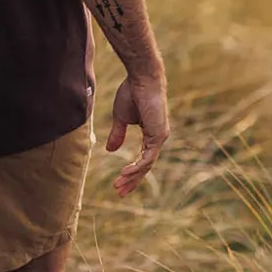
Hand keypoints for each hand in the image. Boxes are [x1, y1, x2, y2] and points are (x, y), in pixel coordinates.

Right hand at [106, 74, 169, 197]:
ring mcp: (160, 137)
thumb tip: (110, 150)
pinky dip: (136, 167)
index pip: (142, 159)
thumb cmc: (131, 93)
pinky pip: (147, 157)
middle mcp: (157, 138)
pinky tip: (125, 173)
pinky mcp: (158, 135)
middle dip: (132, 180)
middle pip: (145, 166)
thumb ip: (118, 134)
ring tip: (119, 186)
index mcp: (150, 134)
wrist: (140, 79)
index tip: (119, 182)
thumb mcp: (121, 118)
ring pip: (146, 165)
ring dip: (132, 177)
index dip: (131, 172)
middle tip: (120, 192)